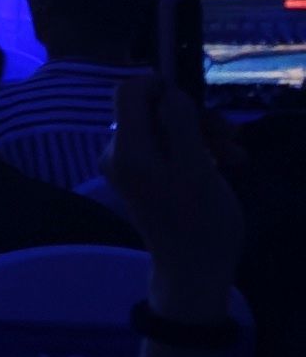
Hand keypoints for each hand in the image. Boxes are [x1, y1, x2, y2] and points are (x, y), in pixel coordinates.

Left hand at [106, 72, 243, 309]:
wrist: (194, 271)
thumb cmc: (199, 220)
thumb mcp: (196, 168)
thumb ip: (180, 125)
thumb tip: (168, 91)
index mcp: (126, 148)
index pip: (127, 92)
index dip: (160, 86)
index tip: (194, 98)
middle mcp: (120, 153)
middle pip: (152, 112)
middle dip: (195, 118)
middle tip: (231, 134)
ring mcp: (133, 167)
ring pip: (167, 131)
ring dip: (204, 136)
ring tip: (237, 155)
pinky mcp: (148, 178)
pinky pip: (169, 151)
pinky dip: (198, 152)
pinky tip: (227, 164)